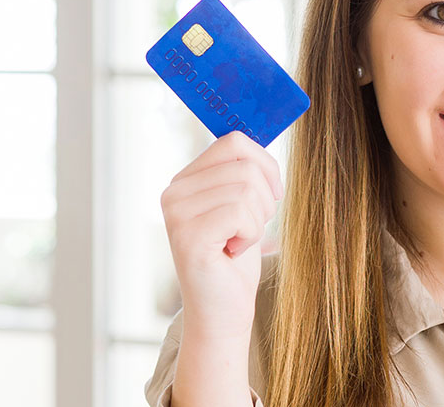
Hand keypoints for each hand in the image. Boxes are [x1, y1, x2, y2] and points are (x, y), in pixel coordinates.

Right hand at [160, 131, 280, 335]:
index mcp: (184, 179)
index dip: (265, 166)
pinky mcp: (188, 236)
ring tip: (237, 242)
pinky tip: (232, 252)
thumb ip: (242, 171)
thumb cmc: (234, 259)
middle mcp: (173, 192)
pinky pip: (241, 212)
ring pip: (247, 189)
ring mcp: (176, 213)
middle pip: (245, 165)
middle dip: (264, 200)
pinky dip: (250, 235)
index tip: (270, 195)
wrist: (221, 310)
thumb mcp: (241, 205)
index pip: (234, 141)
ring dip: (257, 221)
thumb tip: (258, 134)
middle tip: (247, 229)